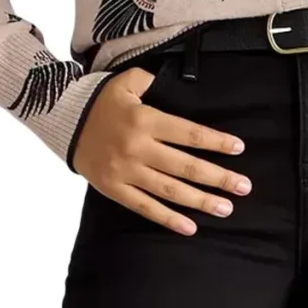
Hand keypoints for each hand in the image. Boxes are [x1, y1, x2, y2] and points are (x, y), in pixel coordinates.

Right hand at [71, 64, 251, 234]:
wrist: (64, 121)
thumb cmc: (101, 99)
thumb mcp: (127, 80)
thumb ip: (152, 80)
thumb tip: (176, 81)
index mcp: (146, 120)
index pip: (189, 134)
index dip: (216, 142)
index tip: (238, 149)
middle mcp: (139, 148)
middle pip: (186, 166)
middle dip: (218, 177)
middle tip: (243, 187)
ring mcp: (127, 171)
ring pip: (169, 190)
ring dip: (200, 201)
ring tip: (225, 208)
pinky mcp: (115, 189)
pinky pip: (145, 207)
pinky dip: (168, 219)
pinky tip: (190, 227)